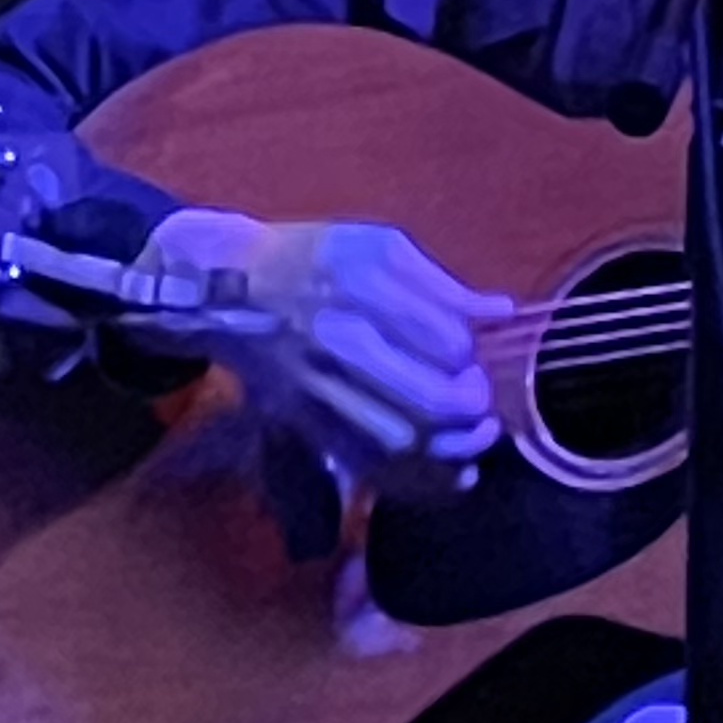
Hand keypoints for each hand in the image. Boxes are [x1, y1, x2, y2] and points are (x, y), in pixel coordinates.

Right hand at [133, 206, 510, 498]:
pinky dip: (417, 478)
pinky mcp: (303, 419)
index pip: (447, 342)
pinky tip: (444, 469)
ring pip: (403, 442)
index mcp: (360, 284)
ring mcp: (317, 384)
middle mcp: (337, 337)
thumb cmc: (308, 257)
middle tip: (472, 398)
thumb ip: (441, 283)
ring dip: (450, 446)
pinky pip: (370, 466)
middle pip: (431, 401)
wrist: (221, 286)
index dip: (469, 355)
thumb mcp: (375, 245)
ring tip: (462, 432)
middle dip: (470, 407)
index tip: (463, 352)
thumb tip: (502, 314)